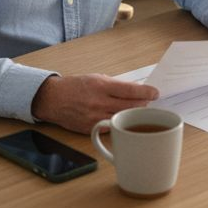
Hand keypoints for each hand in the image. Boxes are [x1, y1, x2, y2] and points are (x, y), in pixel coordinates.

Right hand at [31, 73, 159, 133]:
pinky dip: (120, 123)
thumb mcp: (96, 78)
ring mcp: (95, 117)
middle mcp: (99, 102)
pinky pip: (112, 128)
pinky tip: (124, 120)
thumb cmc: (75, 87)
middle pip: (130, 106)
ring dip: (134, 114)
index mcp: (101, 86)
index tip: (155, 93)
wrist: (53, 99)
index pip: (130, 90)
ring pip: (124, 118)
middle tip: (149, 102)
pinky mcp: (92, 129)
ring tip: (138, 110)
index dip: (146, 92)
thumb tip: (136, 91)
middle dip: (143, 104)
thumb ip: (115, 85)